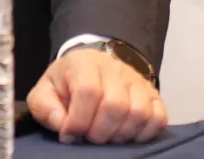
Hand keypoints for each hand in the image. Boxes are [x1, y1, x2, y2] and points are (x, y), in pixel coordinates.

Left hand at [27, 49, 166, 144]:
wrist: (90, 66)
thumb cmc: (66, 83)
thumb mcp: (45, 91)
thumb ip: (46, 108)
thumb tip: (62, 125)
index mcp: (84, 65)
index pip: (88, 92)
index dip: (79, 120)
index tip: (69, 135)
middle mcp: (114, 70)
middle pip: (115, 105)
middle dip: (100, 131)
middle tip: (90, 137)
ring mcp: (137, 82)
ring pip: (139, 113)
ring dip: (121, 134)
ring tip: (106, 137)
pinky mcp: (153, 95)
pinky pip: (158, 118)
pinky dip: (145, 134)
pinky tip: (127, 135)